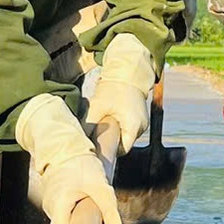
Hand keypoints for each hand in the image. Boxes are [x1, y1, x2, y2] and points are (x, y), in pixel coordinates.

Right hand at [16, 90, 121, 223]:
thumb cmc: (80, 164)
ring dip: (81, 217)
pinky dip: (76, 209)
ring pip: (66, 220)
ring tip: (94, 204)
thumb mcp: (99, 186)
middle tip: (102, 217)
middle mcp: (50, 207)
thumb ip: (109, 208)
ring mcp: (50, 203)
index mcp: (58, 207)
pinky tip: (87, 198)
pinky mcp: (54, 197)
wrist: (64, 145)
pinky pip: (65, 211)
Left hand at [86, 32, 155, 152]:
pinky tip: (111, 117)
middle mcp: (141, 127)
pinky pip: (129, 127)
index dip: (110, 150)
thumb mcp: (97, 107)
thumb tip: (80, 139)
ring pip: (126, 135)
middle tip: (98, 134)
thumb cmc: (113, 89)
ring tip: (105, 122)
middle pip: (125, 143)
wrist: (127, 72)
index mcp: (133, 127)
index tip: (98, 146)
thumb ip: (89, 125)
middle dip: (112, 141)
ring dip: (116, 132)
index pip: (122, 150)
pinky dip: (121, 125)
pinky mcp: (140, 116)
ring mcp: (142, 121)